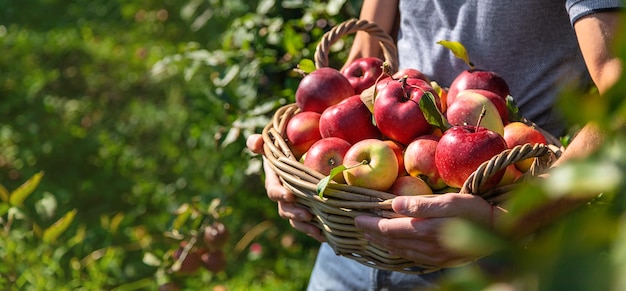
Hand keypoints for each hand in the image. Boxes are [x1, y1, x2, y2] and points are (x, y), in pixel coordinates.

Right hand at [246, 134, 325, 241]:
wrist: (305, 153)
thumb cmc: (287, 145)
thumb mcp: (274, 142)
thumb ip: (261, 142)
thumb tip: (255, 142)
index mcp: (275, 180)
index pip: (273, 190)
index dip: (279, 194)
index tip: (289, 196)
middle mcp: (284, 195)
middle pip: (285, 209)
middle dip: (295, 214)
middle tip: (307, 215)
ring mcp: (297, 204)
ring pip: (298, 220)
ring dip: (306, 227)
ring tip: (319, 231)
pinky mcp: (310, 209)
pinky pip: (312, 223)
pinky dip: (319, 230)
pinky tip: (329, 235)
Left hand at [354, 193, 502, 267]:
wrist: (502, 233)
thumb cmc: (475, 211)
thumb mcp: (449, 201)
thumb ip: (421, 204)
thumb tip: (394, 204)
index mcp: (425, 231)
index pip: (389, 228)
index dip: (371, 224)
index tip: (356, 217)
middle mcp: (425, 247)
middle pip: (391, 241)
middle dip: (372, 233)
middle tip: (357, 226)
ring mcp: (433, 257)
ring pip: (400, 251)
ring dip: (383, 243)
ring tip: (370, 235)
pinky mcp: (440, 260)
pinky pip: (412, 257)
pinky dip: (398, 251)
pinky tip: (395, 247)